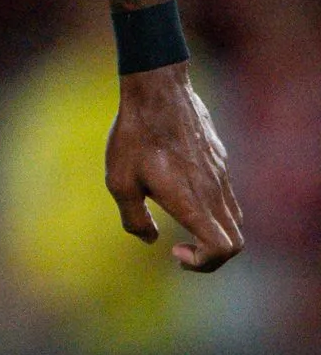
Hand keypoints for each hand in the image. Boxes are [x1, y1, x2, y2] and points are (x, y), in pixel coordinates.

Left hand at [106, 65, 243, 271]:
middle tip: (181, 248)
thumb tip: (150, 239)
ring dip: (212, 231)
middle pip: (236, 241)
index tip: (174, 250)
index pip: (224, 248)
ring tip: (178, 220)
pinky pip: (227, 196)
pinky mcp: (220, 159)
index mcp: (193, 202)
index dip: (204, 263)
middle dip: (211, 256)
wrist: (158, 91)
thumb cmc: (134, 136)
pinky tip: (179, 191)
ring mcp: (221, 174)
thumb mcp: (118, 181)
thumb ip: (134, 218)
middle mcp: (214, 191)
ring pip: (233, 218)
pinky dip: (212, 209)